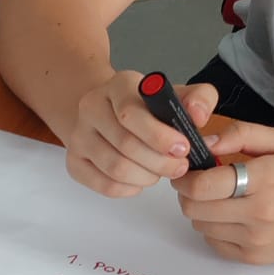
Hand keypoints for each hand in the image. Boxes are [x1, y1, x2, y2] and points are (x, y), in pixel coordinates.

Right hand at [64, 72, 217, 199]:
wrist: (108, 113)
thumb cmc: (147, 108)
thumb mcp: (176, 94)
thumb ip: (198, 98)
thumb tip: (198, 116)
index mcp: (118, 85)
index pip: (131, 114)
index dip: (159, 136)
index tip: (183, 148)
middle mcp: (91, 107)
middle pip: (125, 144)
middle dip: (159, 162)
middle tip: (179, 168)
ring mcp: (79, 136)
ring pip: (115, 168)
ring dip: (146, 177)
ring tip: (159, 173)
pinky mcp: (74, 162)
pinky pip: (103, 185)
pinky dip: (128, 189)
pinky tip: (140, 181)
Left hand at [172, 121, 273, 264]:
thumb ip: (242, 135)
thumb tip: (205, 142)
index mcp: (266, 179)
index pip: (203, 186)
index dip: (186, 177)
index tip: (186, 170)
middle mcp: (259, 214)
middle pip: (195, 208)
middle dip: (189, 193)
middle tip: (199, 182)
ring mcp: (256, 240)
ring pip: (201, 226)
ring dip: (202, 210)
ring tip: (220, 197)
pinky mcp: (255, 257)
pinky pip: (215, 243)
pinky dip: (214, 229)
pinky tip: (230, 215)